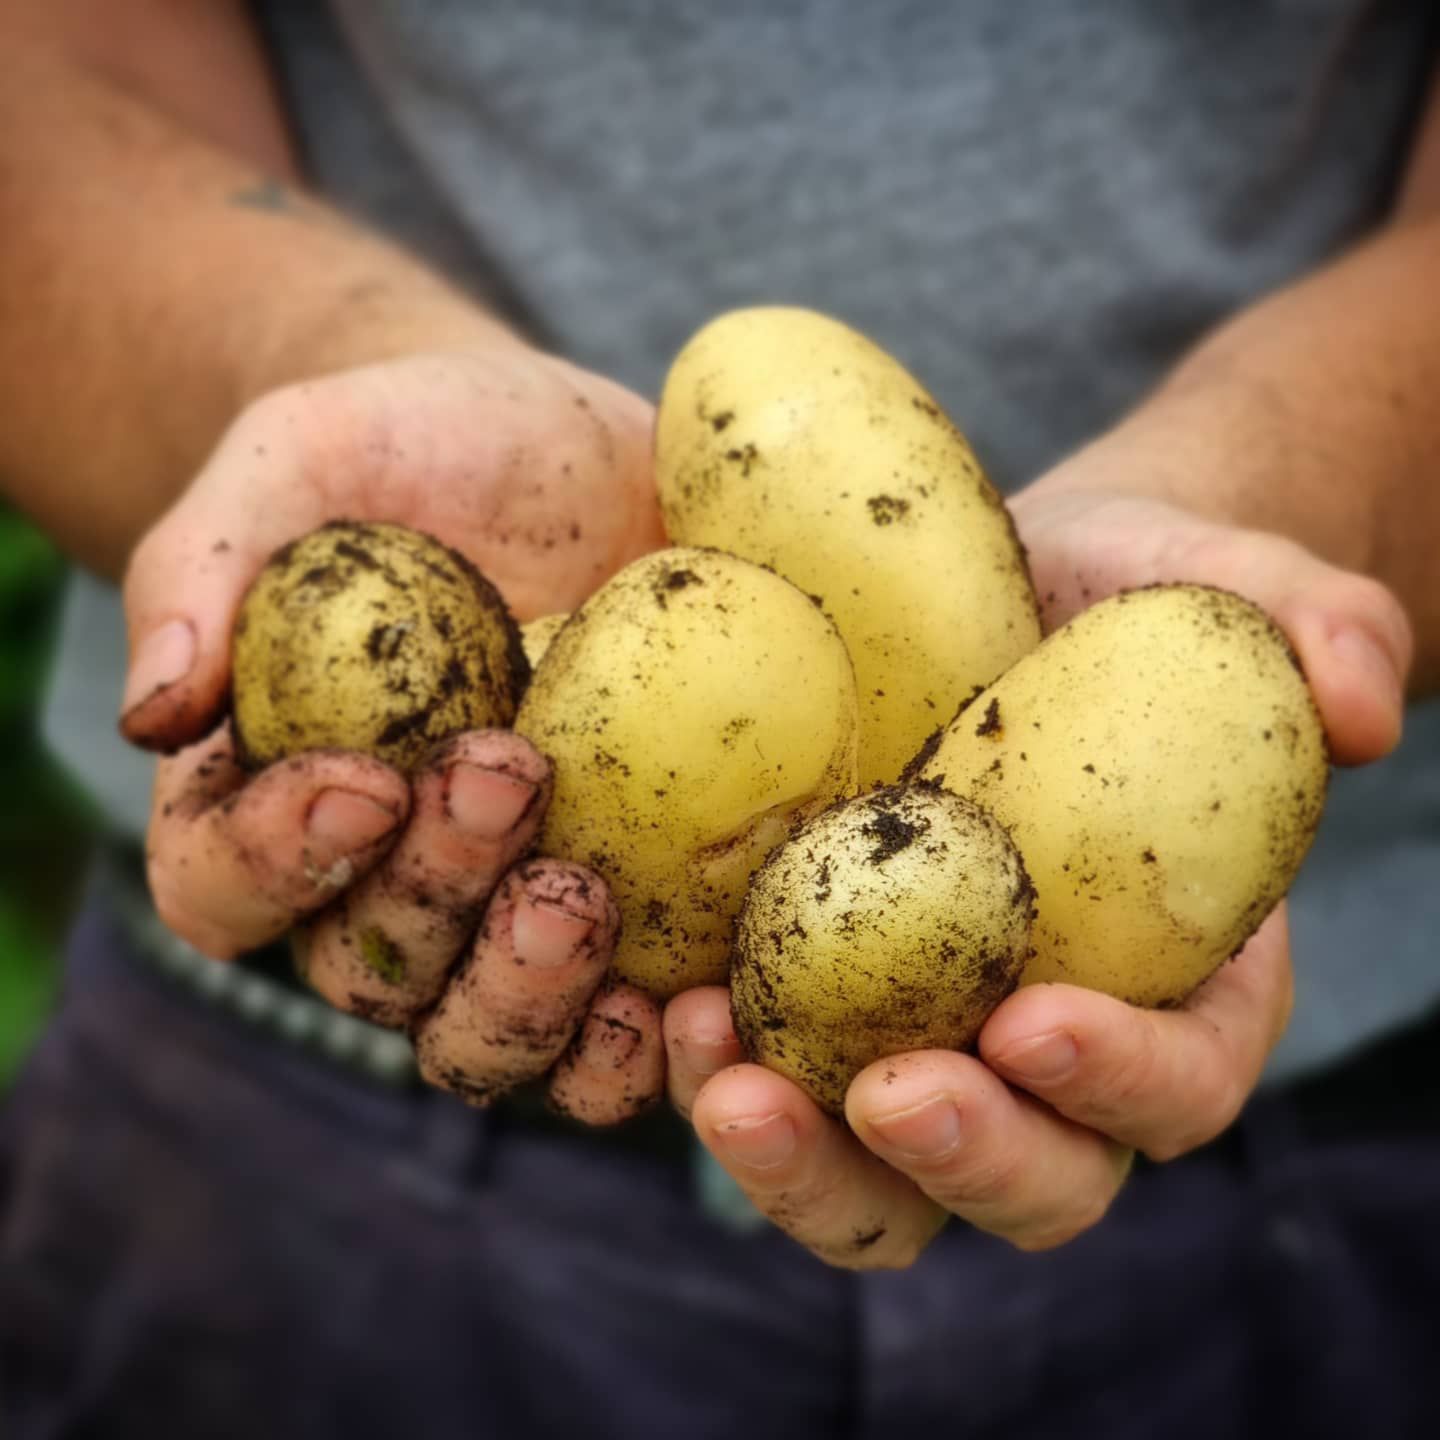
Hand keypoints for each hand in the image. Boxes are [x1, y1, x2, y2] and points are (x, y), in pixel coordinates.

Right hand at [121, 344, 667, 1120]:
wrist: (557, 449)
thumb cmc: (407, 446)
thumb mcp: (302, 456)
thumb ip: (209, 564)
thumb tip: (153, 710)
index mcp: (273, 796)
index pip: (223, 882)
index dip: (275, 861)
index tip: (366, 778)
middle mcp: (386, 880)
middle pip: (374, 974)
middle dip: (435, 902)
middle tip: (508, 781)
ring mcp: (515, 903)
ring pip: (495, 1032)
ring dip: (540, 1006)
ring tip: (595, 921)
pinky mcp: (638, 899)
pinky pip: (636, 1015)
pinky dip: (661, 1038)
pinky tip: (703, 999)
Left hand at [667, 487, 1411, 1265]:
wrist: (987, 596)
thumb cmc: (1120, 600)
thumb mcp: (1221, 586)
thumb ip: (1317, 628)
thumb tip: (1359, 708)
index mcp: (1181, 984)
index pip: (1181, 1083)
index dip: (1120, 1080)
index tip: (1031, 1019)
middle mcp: (1051, 1047)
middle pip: (1035, 1181)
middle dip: (963, 1157)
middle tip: (880, 1092)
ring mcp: (921, 1040)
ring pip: (881, 1184)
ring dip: (806, 1159)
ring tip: (718, 1067)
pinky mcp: (811, 1005)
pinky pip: (769, 1086)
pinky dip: (715, 1076)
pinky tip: (663, 1002)